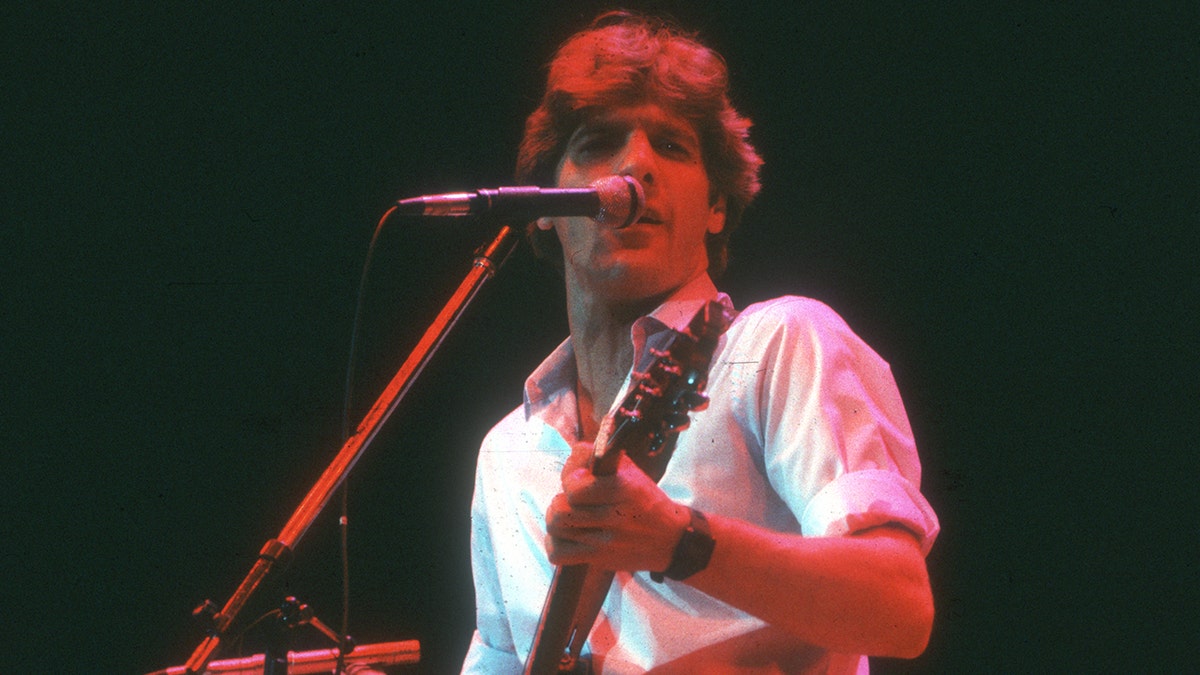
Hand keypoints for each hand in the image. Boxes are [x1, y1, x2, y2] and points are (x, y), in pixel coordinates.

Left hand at [545, 443, 689, 571]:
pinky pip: (558, 554)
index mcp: (623, 487)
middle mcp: (615, 515)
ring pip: (556, 526)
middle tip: (574, 500)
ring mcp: (606, 541)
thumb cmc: (646, 501)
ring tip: (570, 517)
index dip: (570, 476)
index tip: (580, 478)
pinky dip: (555, 544)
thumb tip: (573, 454)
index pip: (573, 481)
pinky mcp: (600, 559)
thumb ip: (600, 458)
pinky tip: (567, 537)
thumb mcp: (632, 472)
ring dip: (557, 519)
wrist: (670, 540)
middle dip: (562, 498)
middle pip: (561, 506)